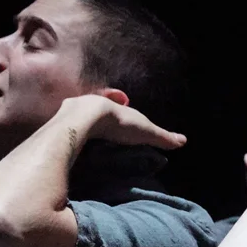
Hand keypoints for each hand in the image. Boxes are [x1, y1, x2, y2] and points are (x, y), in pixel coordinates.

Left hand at [68, 95, 186, 150]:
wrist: (88, 117)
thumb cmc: (119, 123)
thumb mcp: (145, 132)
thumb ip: (162, 137)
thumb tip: (184, 141)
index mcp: (114, 107)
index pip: (120, 111)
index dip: (123, 117)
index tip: (124, 126)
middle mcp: (95, 105)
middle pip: (99, 114)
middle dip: (102, 121)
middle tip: (105, 134)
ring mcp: (76, 112)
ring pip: (82, 119)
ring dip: (85, 127)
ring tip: (88, 140)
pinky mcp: (62, 123)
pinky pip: (69, 128)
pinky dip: (72, 133)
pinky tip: (73, 142)